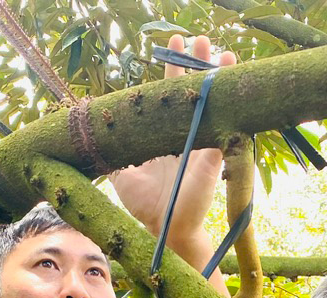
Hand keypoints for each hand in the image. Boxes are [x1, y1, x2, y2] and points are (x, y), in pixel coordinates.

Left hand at [109, 35, 235, 245]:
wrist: (164, 228)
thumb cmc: (144, 204)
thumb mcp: (121, 174)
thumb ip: (112, 151)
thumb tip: (94, 132)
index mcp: (166, 133)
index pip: (171, 93)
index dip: (173, 68)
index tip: (174, 43)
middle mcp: (186, 134)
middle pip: (194, 91)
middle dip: (197, 63)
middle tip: (200, 39)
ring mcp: (202, 144)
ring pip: (212, 104)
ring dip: (218, 78)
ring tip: (223, 53)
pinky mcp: (212, 159)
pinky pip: (222, 129)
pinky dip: (227, 109)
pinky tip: (232, 88)